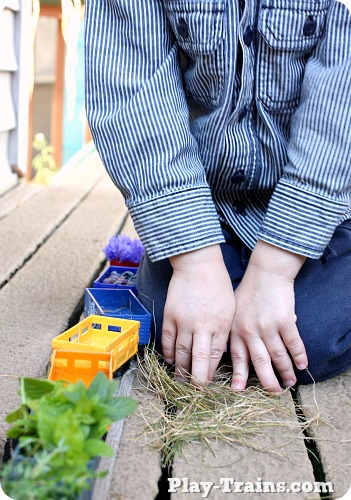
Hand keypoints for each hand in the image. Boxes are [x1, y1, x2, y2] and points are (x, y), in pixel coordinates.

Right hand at [162, 245, 235, 385]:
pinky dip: (167, 353)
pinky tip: (169, 360)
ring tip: (180, 379)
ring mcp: (184, 321)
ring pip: (180, 353)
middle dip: (197, 380)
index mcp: (221, 325)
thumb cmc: (218, 285)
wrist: (198, 264)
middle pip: (198, 361)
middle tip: (195, 392)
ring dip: (180, 369)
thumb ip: (224, 331)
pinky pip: (167, 340)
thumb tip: (218, 353)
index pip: (215, 358)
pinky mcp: (170, 315)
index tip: (208, 384)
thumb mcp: (229, 309)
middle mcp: (203, 327)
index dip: (211, 373)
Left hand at [230, 240, 307, 392]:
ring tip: (289, 383)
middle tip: (273, 392)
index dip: (239, 374)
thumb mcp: (233, 312)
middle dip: (267, 380)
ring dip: (285, 371)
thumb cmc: (248, 292)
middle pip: (260, 362)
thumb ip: (234, 332)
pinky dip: (299, 356)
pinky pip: (294, 343)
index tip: (239, 390)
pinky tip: (302, 365)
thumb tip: (231, 353)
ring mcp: (268, 326)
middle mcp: (251, 331)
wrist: (266, 273)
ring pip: (278, 356)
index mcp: (236, 330)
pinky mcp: (285, 320)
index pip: (237, 357)